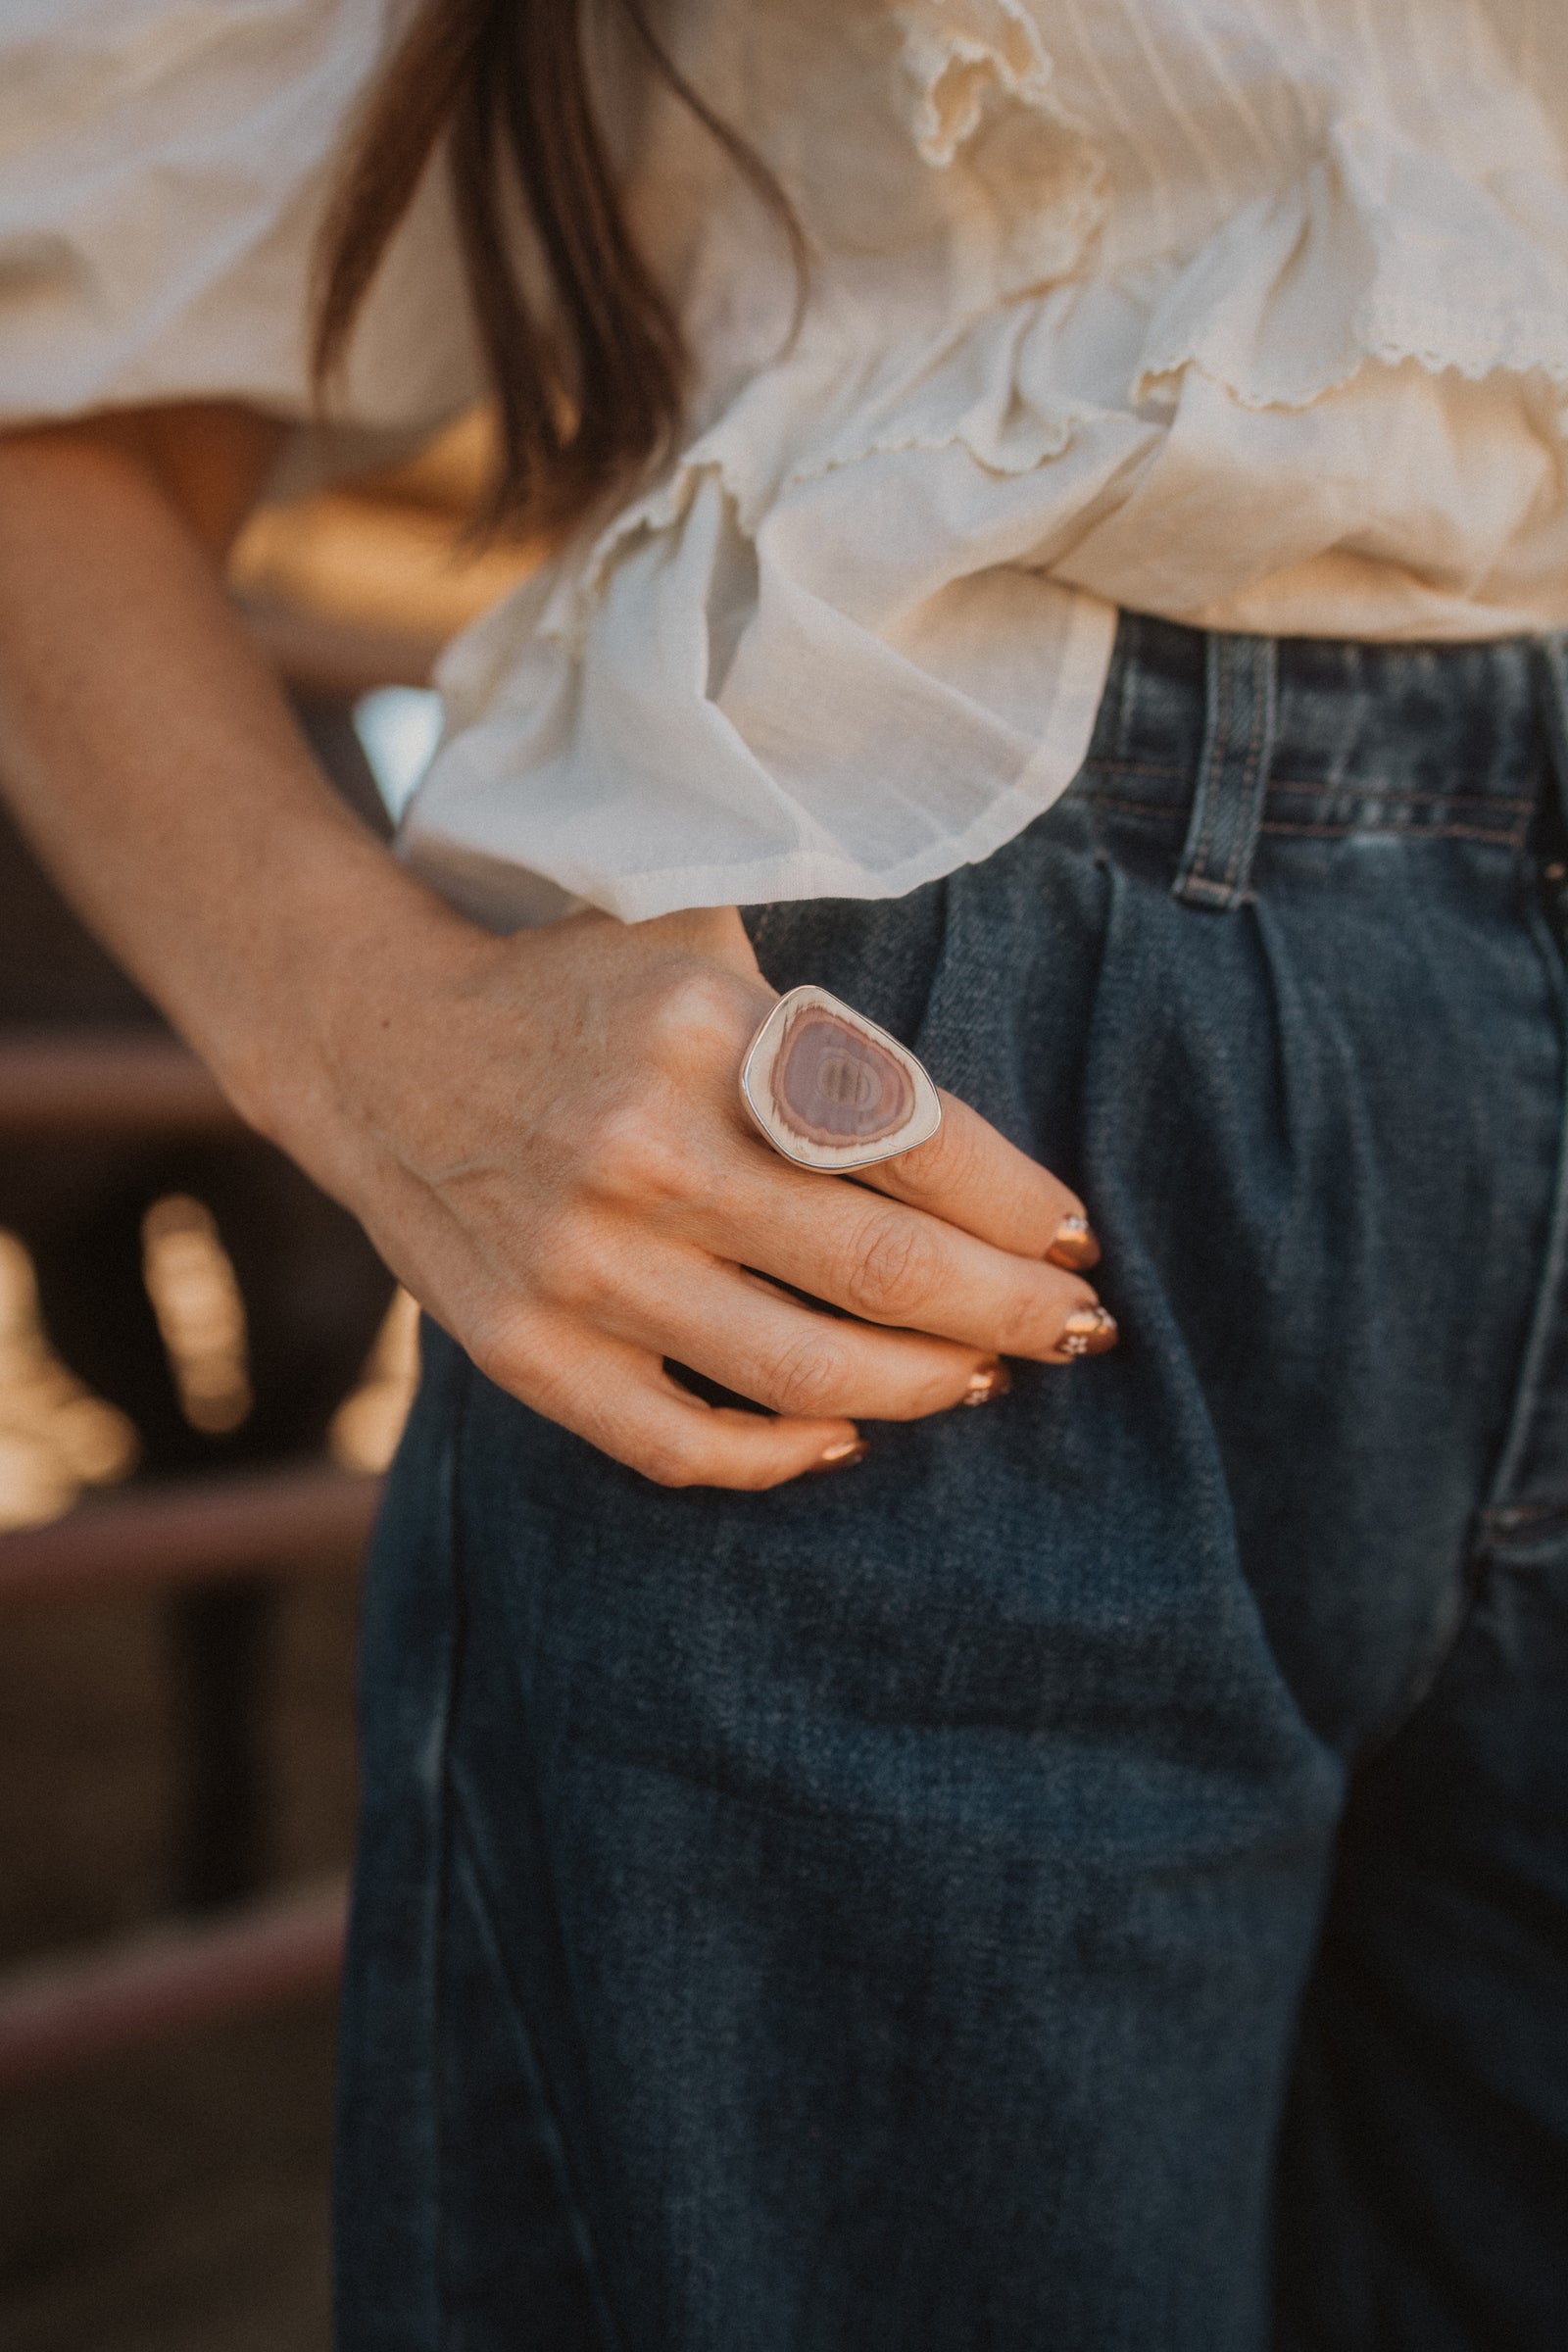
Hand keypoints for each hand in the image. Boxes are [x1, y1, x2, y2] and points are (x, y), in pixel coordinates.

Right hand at [281, 903, 1112, 1490]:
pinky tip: (846, 1437)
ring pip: (806, 1375)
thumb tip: (995, 1168)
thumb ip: (828, 1030)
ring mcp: (580, 1265)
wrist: (379, 1044)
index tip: (1074, 1239)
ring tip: (981, 1376)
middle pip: (888, 1272)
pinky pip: (682, 1446)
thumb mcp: (704, 944)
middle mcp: (646, 1151)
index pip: (918, 1143)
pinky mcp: (526, 1350)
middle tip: (1076, 1327)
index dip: (1021, 1207)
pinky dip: (784, 1459)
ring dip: (927, 1388)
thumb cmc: (579, 993)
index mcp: (709, 1032)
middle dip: (1014, 1312)